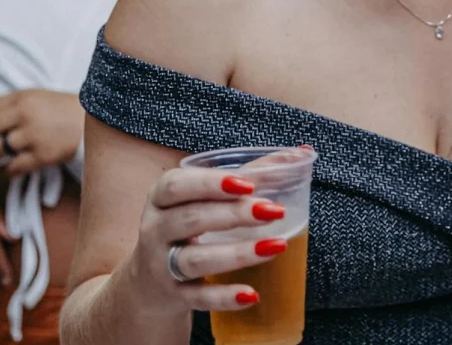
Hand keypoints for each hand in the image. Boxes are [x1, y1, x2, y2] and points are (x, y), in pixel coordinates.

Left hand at [0, 89, 84, 176]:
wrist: (95, 120)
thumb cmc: (61, 109)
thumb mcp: (36, 96)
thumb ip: (11, 104)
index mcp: (22, 98)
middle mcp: (25, 115)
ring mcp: (34, 136)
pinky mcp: (43, 156)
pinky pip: (12, 168)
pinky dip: (6, 171)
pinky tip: (10, 168)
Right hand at [123, 164, 293, 315]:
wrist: (149, 283)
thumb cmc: (189, 225)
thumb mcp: (206, 197)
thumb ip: (252, 174)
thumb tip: (302, 153)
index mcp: (161, 198)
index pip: (176, 186)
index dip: (210, 183)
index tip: (248, 183)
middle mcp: (155, 230)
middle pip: (191, 219)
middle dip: (234, 214)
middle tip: (274, 211)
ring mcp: (161, 266)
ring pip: (196, 259)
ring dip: (237, 253)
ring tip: (276, 246)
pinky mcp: (173, 297)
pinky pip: (198, 298)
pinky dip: (225, 296)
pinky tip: (252, 294)